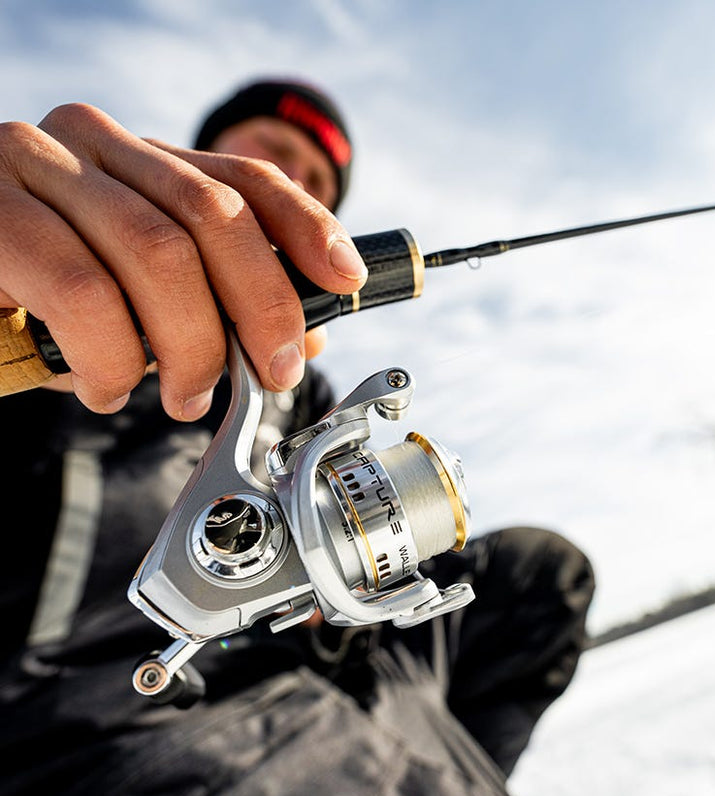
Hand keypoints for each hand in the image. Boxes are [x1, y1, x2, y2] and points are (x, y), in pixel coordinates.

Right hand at [0, 104, 366, 419]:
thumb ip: (217, 303)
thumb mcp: (144, 296)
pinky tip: (109, 386)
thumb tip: (305, 337)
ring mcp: (33, 169)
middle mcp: (90, 145)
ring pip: (157, 255)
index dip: (307, 227)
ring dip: (190, 347)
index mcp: (140, 159)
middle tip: (269, 372)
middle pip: (212, 215)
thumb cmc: (48, 300)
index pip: (242, 179)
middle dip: (261, 307)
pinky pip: (84, 296)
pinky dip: (115, 360)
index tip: (346, 280)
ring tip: (185, 396)